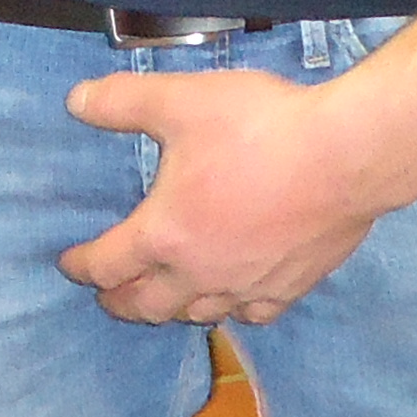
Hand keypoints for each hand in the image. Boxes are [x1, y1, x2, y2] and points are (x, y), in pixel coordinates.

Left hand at [59, 69, 385, 323]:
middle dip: (120, 300)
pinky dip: (232, 311)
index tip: (69, 265)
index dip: (81, 266)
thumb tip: (76, 101)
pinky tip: (233, 300)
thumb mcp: (182, 101)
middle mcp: (200, 273)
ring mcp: (247, 286)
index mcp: (164, 234)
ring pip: (198, 315)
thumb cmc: (260, 128)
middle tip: (108, 295)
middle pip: (147, 305)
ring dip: (171, 309)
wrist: (346, 156)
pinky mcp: (290, 288)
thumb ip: (123, 102)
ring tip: (163, 300)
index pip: (108, 264)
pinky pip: (251, 314)